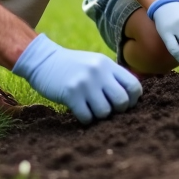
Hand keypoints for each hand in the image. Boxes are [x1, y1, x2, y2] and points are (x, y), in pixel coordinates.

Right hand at [12, 34, 141, 123]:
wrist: (43, 60)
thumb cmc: (72, 66)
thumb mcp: (95, 64)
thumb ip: (112, 77)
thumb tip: (131, 98)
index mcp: (108, 64)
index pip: (134, 86)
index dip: (133, 100)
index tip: (124, 103)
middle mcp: (99, 72)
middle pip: (122, 102)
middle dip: (117, 110)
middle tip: (106, 108)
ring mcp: (85, 83)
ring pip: (105, 112)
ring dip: (99, 116)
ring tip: (91, 108)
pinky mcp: (71, 94)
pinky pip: (87, 117)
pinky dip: (85, 119)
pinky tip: (80, 110)